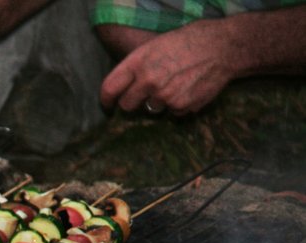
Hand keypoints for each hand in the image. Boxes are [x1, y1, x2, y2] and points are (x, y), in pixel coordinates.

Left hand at [100, 20, 234, 115]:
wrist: (224, 47)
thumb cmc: (188, 42)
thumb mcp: (155, 45)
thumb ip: (137, 66)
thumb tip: (122, 86)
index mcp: (138, 62)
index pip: (109, 88)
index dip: (105, 100)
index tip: (107, 106)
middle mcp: (148, 80)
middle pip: (127, 105)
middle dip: (132, 101)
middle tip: (144, 93)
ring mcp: (164, 96)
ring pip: (150, 110)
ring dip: (157, 102)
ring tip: (174, 84)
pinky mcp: (181, 107)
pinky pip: (171, 113)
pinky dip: (177, 105)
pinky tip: (187, 89)